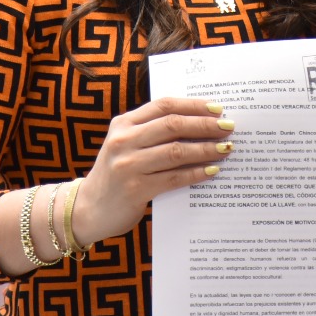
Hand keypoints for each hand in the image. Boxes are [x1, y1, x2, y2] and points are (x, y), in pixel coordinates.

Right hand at [72, 97, 233, 244]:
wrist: (87, 210)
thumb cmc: (116, 174)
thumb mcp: (125, 145)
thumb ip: (152, 132)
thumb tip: (200, 123)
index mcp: (123, 124)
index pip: (164, 105)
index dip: (193, 105)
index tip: (218, 108)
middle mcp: (123, 141)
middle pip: (173, 125)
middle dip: (205, 125)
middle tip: (228, 127)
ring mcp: (128, 165)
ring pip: (176, 151)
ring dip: (206, 149)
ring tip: (225, 148)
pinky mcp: (135, 189)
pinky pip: (175, 177)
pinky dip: (196, 172)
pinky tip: (212, 170)